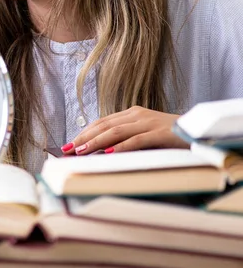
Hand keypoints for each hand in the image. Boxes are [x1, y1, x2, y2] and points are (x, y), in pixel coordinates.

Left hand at [62, 106, 188, 154]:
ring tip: (82, 151)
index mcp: (131, 114)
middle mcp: (137, 115)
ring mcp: (149, 123)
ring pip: (116, 132)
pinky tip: (111, 153)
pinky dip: (123, 146)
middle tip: (68, 150)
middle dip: (84, 138)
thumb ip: (125, 139)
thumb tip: (102, 153)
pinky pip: (138, 140)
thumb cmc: (169, 137)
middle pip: (104, 126)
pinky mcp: (161, 133)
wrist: (199, 131)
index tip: (68, 145)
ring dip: (97, 142)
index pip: (101, 123)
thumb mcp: (144, 135)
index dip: (83, 133)